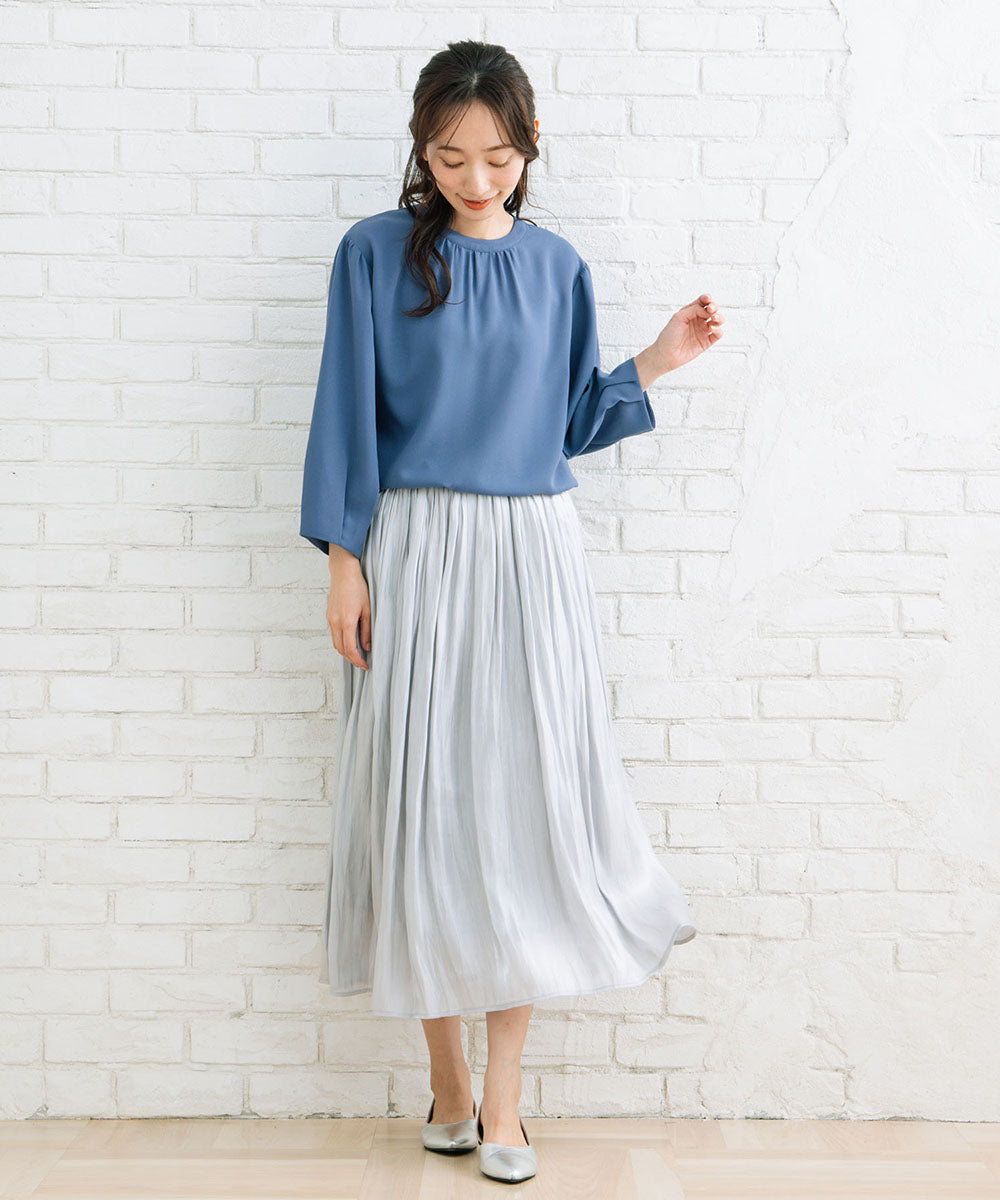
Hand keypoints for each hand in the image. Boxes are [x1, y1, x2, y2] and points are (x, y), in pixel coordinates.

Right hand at [326, 547, 370, 670]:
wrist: (343, 573)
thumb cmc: (358, 588)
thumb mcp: (367, 610)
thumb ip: (367, 630)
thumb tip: (367, 646)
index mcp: (346, 621)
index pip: (350, 649)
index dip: (357, 660)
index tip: (365, 665)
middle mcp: (335, 622)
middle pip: (340, 649)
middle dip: (351, 659)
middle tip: (362, 663)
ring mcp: (330, 619)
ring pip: (336, 642)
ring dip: (345, 651)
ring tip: (358, 654)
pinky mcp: (329, 615)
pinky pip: (334, 634)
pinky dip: (341, 641)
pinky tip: (350, 640)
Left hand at [652, 294, 723, 373]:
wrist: (666, 354)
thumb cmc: (669, 335)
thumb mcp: (679, 317)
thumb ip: (694, 310)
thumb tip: (707, 309)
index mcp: (691, 312)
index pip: (702, 302)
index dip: (707, 298)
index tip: (707, 299)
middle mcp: (698, 320)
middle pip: (713, 309)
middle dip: (714, 307)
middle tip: (710, 309)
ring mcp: (703, 331)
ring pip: (718, 320)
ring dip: (719, 317)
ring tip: (714, 318)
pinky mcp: (706, 342)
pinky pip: (718, 334)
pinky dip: (718, 329)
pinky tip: (711, 328)